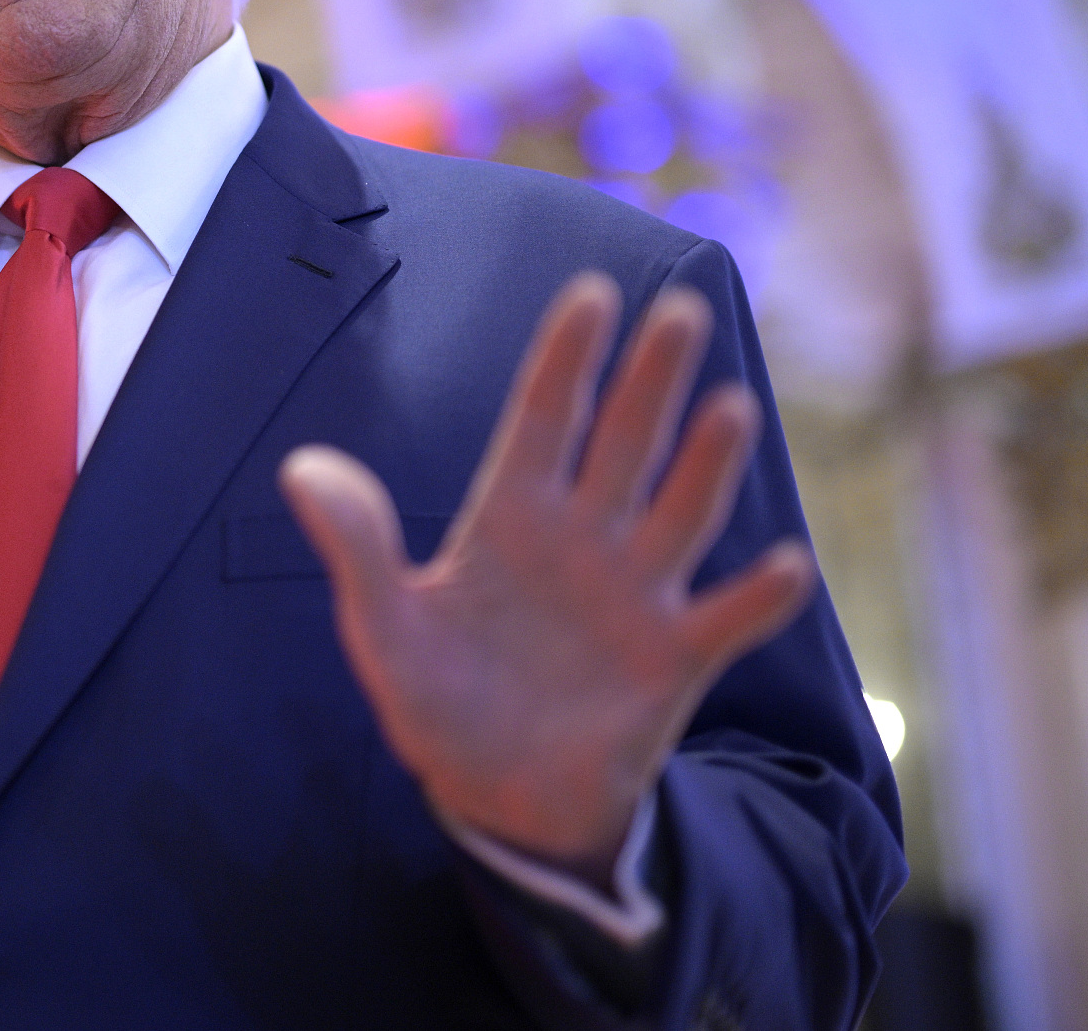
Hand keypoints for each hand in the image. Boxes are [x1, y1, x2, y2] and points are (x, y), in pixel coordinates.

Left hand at [282, 273, 816, 886]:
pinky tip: (785, 566)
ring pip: (680, 513)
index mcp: (511, 518)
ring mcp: (635, 596)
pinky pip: (725, 621)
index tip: (592, 293)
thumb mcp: (382, 626)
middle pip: (623, 444)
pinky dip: (756, 598)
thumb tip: (301, 468)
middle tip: (682, 307)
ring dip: (707, 464)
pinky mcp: (674, 662)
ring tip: (730, 406)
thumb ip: (357, 548)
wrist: (495, 794)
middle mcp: (583, 540)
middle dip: (650, 380)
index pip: (544, 419)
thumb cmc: (436, 697)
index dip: (566, 359)